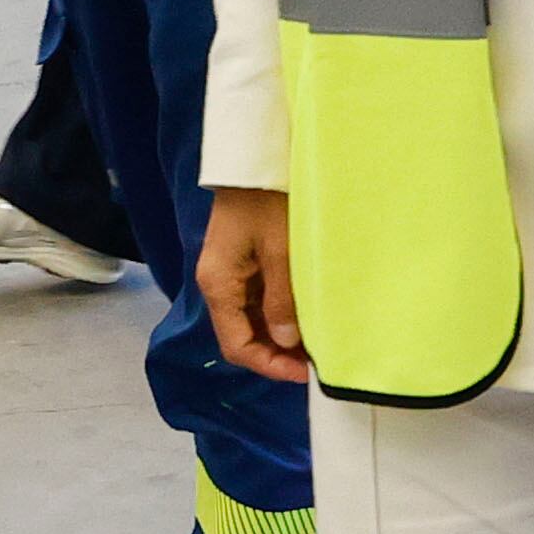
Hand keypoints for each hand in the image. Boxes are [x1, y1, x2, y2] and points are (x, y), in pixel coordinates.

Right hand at [198, 186, 311, 384]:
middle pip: (242, 336)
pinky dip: (279, 317)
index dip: (269, 366)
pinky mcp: (242, 264)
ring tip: (315, 343)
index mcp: (218, 285)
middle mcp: (218, 285)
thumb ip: (282, 300)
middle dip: (277, 355)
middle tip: (315, 361)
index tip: (306, 372)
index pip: (237, 346)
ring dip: (279, 337)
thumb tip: (285, 342)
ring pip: (251, 321)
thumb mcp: (281, 251)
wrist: (256, 161)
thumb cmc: (267, 200)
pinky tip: (304, 318)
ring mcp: (229, 274)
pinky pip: (258, 302)